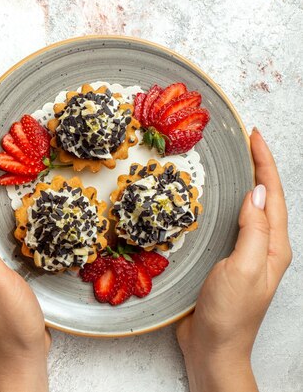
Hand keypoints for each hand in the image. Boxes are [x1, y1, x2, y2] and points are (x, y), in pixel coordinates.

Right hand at [176, 129, 291, 391]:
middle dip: (257, 168)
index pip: (271, 196)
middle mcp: (262, 247)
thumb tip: (255, 193)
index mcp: (273, 247)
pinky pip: (227, 224)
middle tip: (243, 142)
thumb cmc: (230, 312)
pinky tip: (211, 201)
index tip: (253, 137)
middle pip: (264, 198)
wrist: (213, 346)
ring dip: (241, 184)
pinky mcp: (224, 261)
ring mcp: (243, 254)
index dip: (264, 164)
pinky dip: (222, 205)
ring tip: (230, 163)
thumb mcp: (244, 268)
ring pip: (246, 210)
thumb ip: (253, 230)